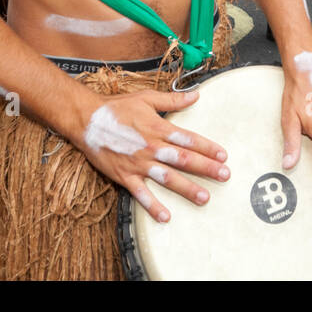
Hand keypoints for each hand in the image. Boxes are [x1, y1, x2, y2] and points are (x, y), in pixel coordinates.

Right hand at [81, 88, 229, 224]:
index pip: (188, 139)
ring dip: (187, 188)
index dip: (207, 147)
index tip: (223, 155)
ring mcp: (138, 163)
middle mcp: (151, 147)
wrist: (86, 120)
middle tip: (225, 175)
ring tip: (204, 197)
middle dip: (206, 168)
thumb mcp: (146, 98)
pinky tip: (166, 216)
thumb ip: (172, 99)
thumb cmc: (116, 108)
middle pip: (184, 159)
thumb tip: (195, 95)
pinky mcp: (124, 176)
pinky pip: (141, 194)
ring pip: (167, 178)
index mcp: (158, 127)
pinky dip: (153, 206)